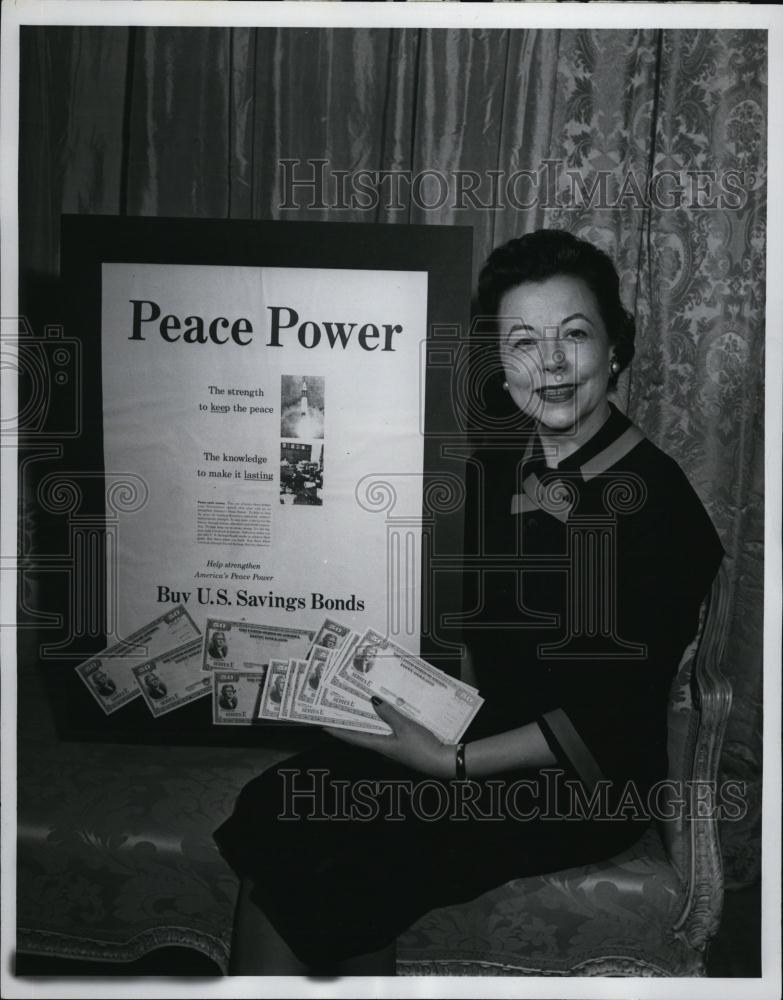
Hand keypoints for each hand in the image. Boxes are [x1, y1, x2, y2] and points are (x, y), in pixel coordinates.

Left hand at [323, 698, 455, 777]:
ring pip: (374, 731)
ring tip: (357, 707)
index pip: (352, 737)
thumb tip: (373, 700)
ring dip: (365, 721)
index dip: (337, 731)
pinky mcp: (403, 744)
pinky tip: (384, 712)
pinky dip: (382, 721)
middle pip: (361, 734)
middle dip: (349, 723)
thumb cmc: (421, 747)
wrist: (442, 762)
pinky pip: (387, 731)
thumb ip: (389, 713)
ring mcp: (393, 746)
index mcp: (379, 745)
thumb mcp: (405, 726)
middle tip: (338, 709)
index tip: (322, 724)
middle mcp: (382, 747)